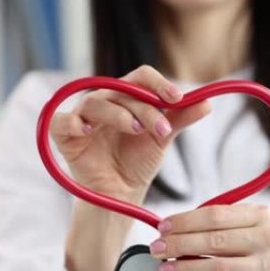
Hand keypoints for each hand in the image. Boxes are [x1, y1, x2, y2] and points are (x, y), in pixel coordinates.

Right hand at [50, 65, 210, 198]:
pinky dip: (73, 123)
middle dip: (145, 108)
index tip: (178, 98)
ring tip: (137, 130)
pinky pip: (62, 122)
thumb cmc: (138, 162)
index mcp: (127, 97)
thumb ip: (181, 119)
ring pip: (95, 102)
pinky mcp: (64, 136)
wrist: (120, 193)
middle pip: (122, 90)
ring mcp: (83, 117)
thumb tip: (208, 103)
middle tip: (162, 128)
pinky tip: (88, 130)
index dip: (159, 84)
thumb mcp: (162, 138)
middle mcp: (105, 101)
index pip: (141, 77)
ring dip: (119, 115)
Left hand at [150, 204, 269, 270]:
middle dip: (179, 244)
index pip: (215, 214)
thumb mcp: (251, 234)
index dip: (184, 221)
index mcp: (261, 216)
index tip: (163, 227)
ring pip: (218, 267)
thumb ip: (220, 229)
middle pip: (213, 240)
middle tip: (156, 249)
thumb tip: (174, 231)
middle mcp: (269, 237)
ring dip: (186, 270)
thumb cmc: (266, 258)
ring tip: (166, 270)